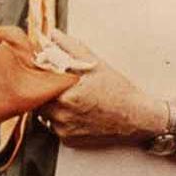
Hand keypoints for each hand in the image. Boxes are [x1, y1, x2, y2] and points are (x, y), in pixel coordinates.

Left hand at [39, 29, 165, 146]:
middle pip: (38, 101)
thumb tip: (54, 35)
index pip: (37, 85)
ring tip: (68, 98)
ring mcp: (64, 131)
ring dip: (50, 106)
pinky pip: (55, 127)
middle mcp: (63, 116)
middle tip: (56, 85)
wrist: (138, 119)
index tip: (43, 72)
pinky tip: (75, 112)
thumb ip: (71, 48)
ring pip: (45, 115)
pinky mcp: (69, 141)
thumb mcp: (95, 65)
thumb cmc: (119, 92)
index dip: (37, 77)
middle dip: (44, 92)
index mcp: (66, 96)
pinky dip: (60, 119)